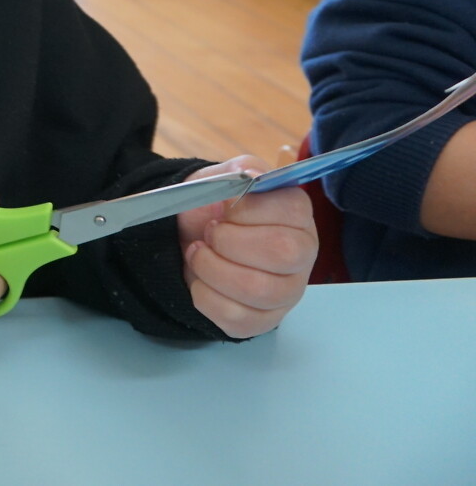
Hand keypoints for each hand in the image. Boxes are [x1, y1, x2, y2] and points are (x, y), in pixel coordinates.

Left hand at [177, 155, 317, 338]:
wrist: (189, 238)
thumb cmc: (214, 207)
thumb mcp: (224, 178)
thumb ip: (240, 171)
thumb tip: (254, 176)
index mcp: (296, 215)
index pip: (293, 211)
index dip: (249, 209)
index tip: (225, 207)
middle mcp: (301, 255)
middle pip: (282, 252)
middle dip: (230, 240)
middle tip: (210, 232)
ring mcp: (286, 292)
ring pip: (258, 289)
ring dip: (212, 268)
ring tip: (199, 253)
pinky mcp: (263, 319)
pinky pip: (237, 317)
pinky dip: (205, 295)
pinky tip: (201, 279)